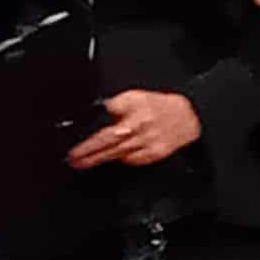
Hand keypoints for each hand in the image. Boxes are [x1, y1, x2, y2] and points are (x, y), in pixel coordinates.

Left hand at [64, 89, 202, 170]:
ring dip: (99, 161)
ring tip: (83, 164)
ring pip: (118, 155)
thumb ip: (115, 105)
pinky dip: (122, 161)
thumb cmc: (158, 105)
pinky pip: (133, 161)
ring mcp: (145, 144)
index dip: (88, 141)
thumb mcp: (134, 95)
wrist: (186, 116)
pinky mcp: (153, 155)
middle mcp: (137, 130)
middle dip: (89, 154)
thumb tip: (98, 111)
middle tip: (73, 160)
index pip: (104, 130)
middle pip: (108, 145)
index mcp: (131, 112)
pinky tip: (111, 162)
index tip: (74, 148)